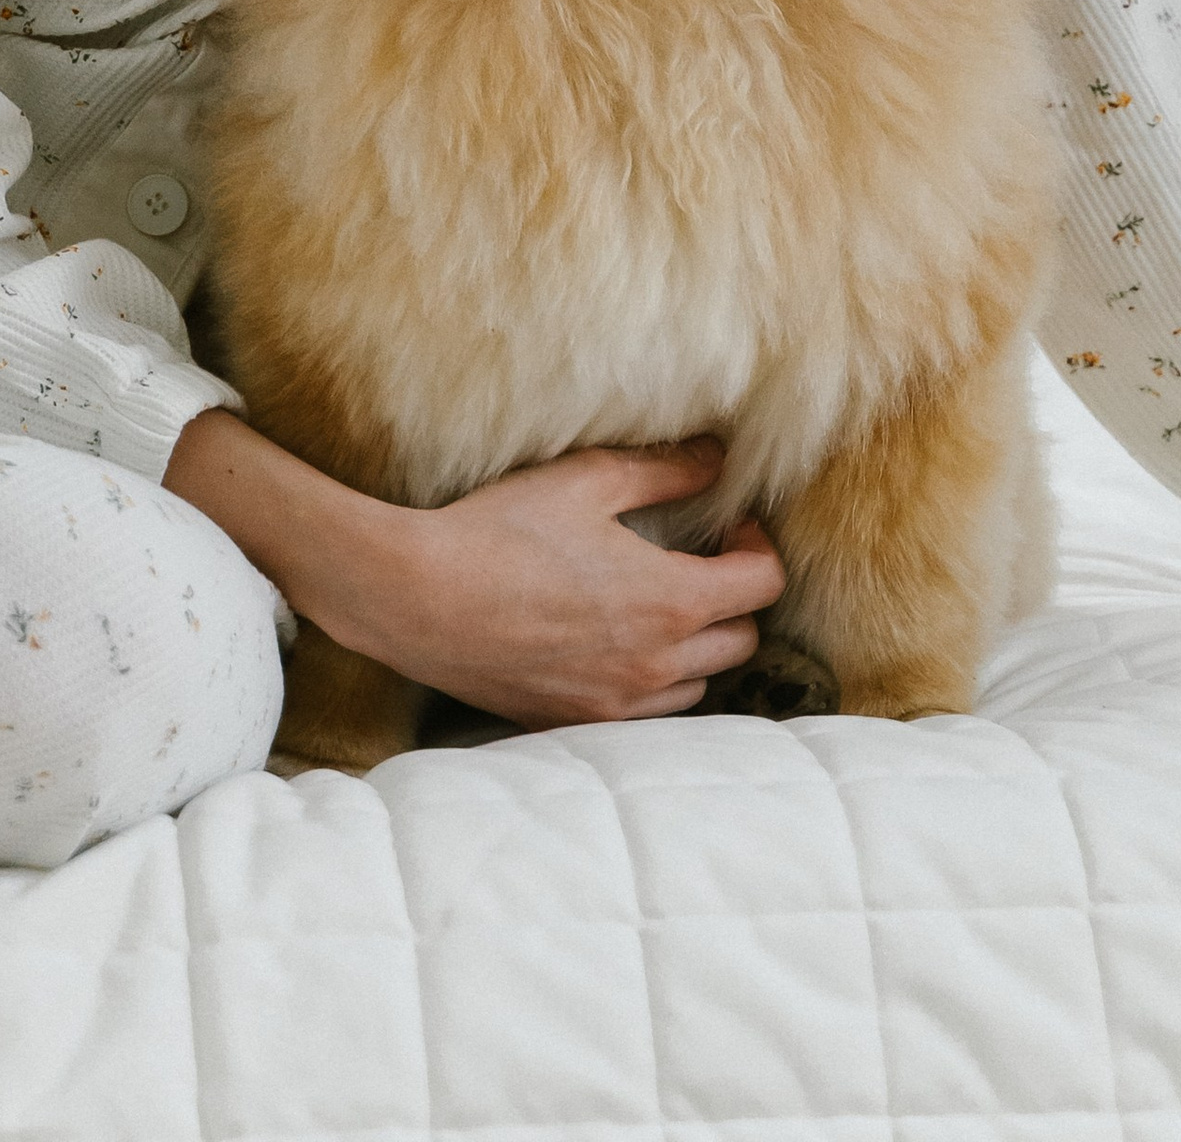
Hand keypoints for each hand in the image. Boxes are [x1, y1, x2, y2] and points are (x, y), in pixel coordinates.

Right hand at [163, 411, 784, 724]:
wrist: (417, 599)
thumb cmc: (501, 531)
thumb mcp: (587, 480)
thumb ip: (665, 472)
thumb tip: (718, 459)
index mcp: (669, 601)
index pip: (762, 586)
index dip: (756, 546)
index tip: (726, 523)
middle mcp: (655, 665)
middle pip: (742, 640)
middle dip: (733, 595)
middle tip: (697, 556)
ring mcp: (616, 704)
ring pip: (698, 684)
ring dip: (697, 644)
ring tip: (656, 600)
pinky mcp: (577, 722)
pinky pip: (647, 712)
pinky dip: (652, 679)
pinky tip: (615, 640)